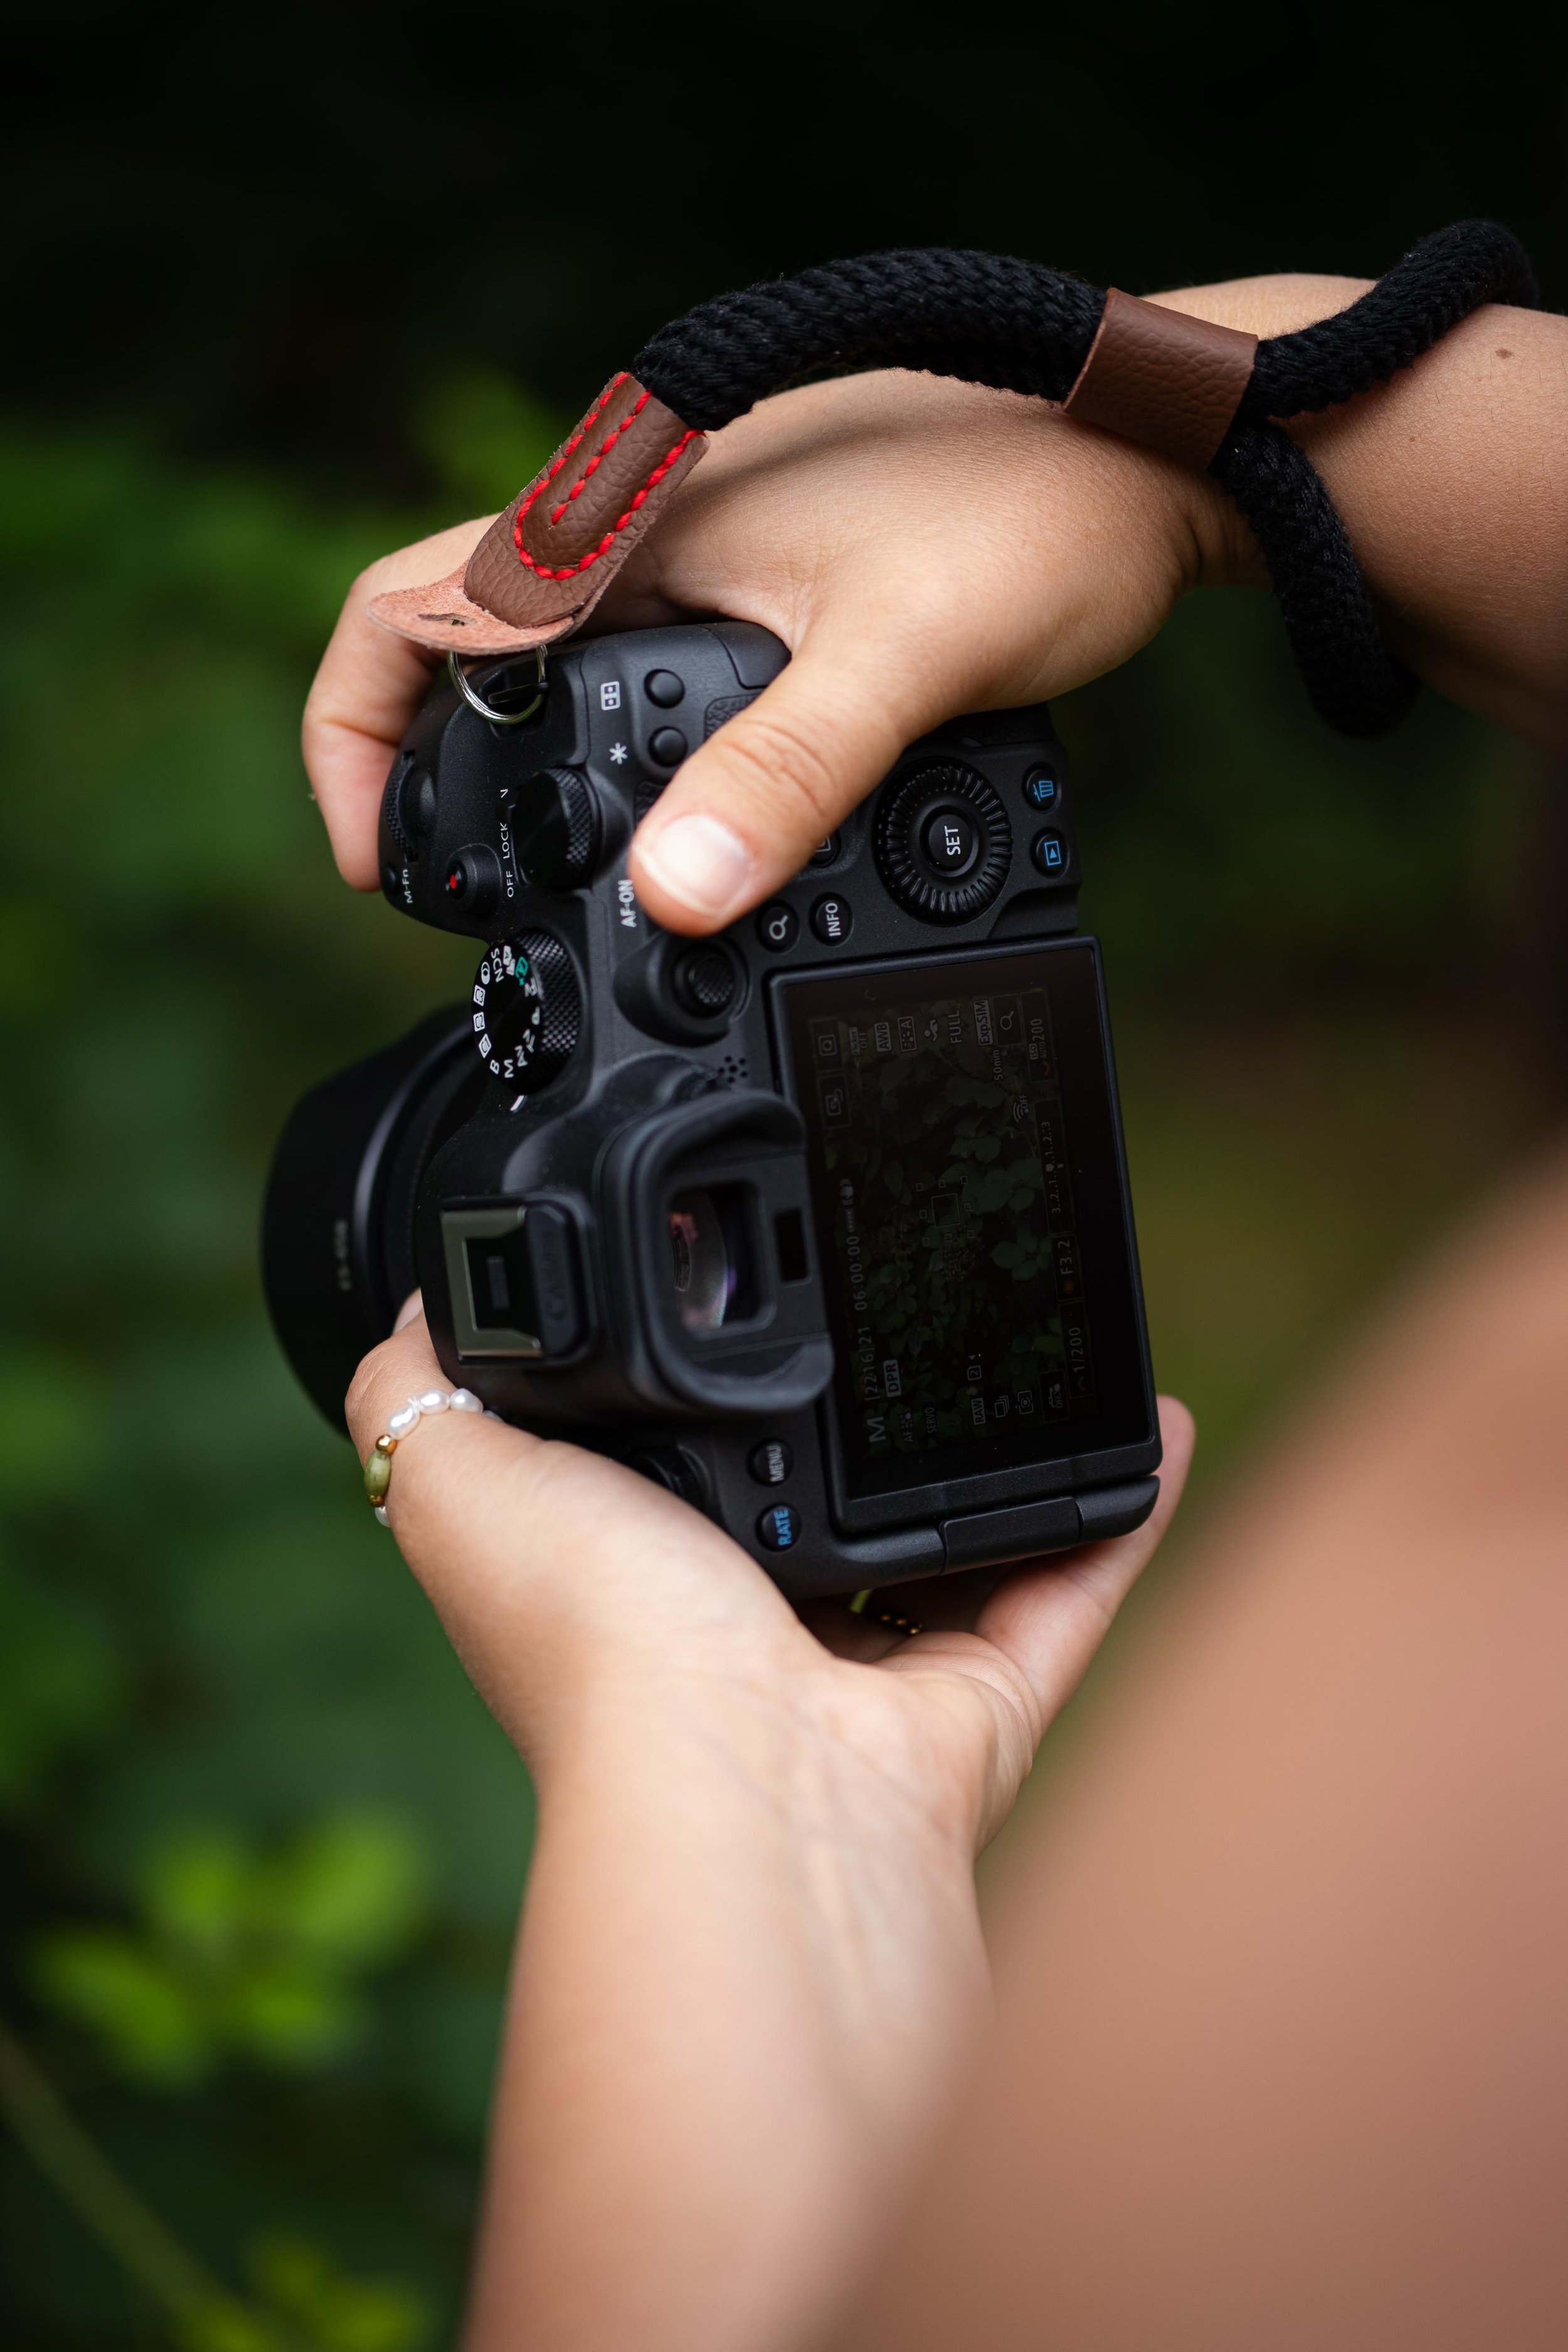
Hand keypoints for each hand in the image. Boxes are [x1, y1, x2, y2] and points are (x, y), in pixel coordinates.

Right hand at [303, 368, 1238, 911]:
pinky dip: (620, 749)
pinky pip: (645, 666)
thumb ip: (788, 777)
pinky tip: (673, 823)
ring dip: (527, 768)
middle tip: (464, 901)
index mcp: (629, 513)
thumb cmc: (1039, 516)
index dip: (356, 735)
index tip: (383, 863)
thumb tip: (677, 898)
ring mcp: (698, 544)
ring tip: (552, 885)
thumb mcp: (902, 661)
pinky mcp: (758, 575)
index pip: (407, 604)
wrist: (1155, 453)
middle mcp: (642, 518)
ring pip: (554, 662)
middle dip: (434, 772)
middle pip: (460, 642)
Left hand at [348, 1300, 1193, 1835]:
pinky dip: (1117, 1509)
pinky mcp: (981, 1701)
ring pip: (952, 1543)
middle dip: (860, 1412)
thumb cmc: (602, 1643)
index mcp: (638, 1572)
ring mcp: (873, 1674)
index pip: (670, 1459)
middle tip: (914, 1299)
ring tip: (1048, 1337)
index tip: (745, 1283)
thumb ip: (424, 1394)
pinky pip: (1067, 1584)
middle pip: (819, 1497)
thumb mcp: (465, 1481)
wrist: (746, 1787)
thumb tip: (416, 1305)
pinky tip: (1153, 1417)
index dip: (696, 1382)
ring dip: (1001, 1451)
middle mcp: (753, 1624)